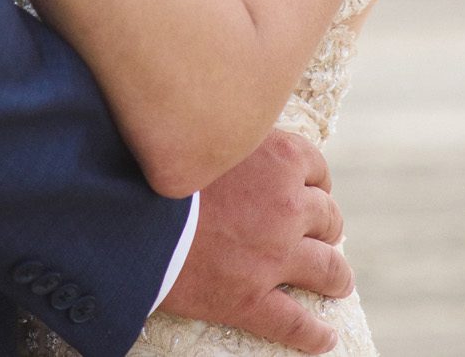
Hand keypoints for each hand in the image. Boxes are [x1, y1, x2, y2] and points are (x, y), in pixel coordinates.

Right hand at [164, 132, 351, 354]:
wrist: (127, 210)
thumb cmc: (160, 163)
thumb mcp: (207, 132)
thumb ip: (235, 135)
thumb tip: (240, 128)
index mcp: (279, 159)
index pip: (317, 170)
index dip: (313, 182)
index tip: (306, 190)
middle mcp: (286, 206)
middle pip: (328, 218)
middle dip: (325, 226)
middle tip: (318, 234)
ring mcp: (273, 257)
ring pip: (329, 270)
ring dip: (336, 276)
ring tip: (336, 282)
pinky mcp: (251, 299)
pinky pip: (298, 325)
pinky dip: (315, 335)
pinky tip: (324, 337)